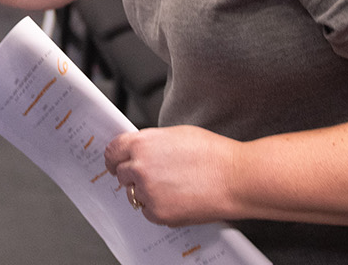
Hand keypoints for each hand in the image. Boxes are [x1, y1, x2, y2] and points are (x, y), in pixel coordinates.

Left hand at [105, 126, 243, 226]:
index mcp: (141, 143)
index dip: (113, 157)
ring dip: (146, 192)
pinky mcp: (158, 213)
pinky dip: (159, 208)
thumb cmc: (213, 154)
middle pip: (121, 174)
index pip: (113, 151)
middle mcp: (139, 168)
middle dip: (132, 175)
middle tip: (152, 176)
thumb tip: (142, 150)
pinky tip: (178, 198)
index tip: (114, 163)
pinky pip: (148, 212)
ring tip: (173, 187)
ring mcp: (147, 192)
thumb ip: (152, 143)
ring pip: (135, 195)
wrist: (234, 179)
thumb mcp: (176, 134)